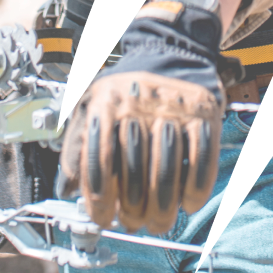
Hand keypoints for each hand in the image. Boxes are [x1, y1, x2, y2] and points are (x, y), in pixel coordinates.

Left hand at [57, 0, 229, 233]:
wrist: (172, 48)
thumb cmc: (128, 86)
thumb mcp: (92, 104)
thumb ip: (77, 145)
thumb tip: (68, 190)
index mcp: (105, 103)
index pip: (99, 162)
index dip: (100, 200)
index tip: (104, 219)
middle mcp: (137, 103)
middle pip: (134, 173)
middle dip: (134, 209)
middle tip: (135, 223)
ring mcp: (174, 107)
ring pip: (168, 170)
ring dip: (164, 207)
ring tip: (160, 221)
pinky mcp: (204, 110)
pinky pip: (202, 158)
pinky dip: (197, 187)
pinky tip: (189, 202)